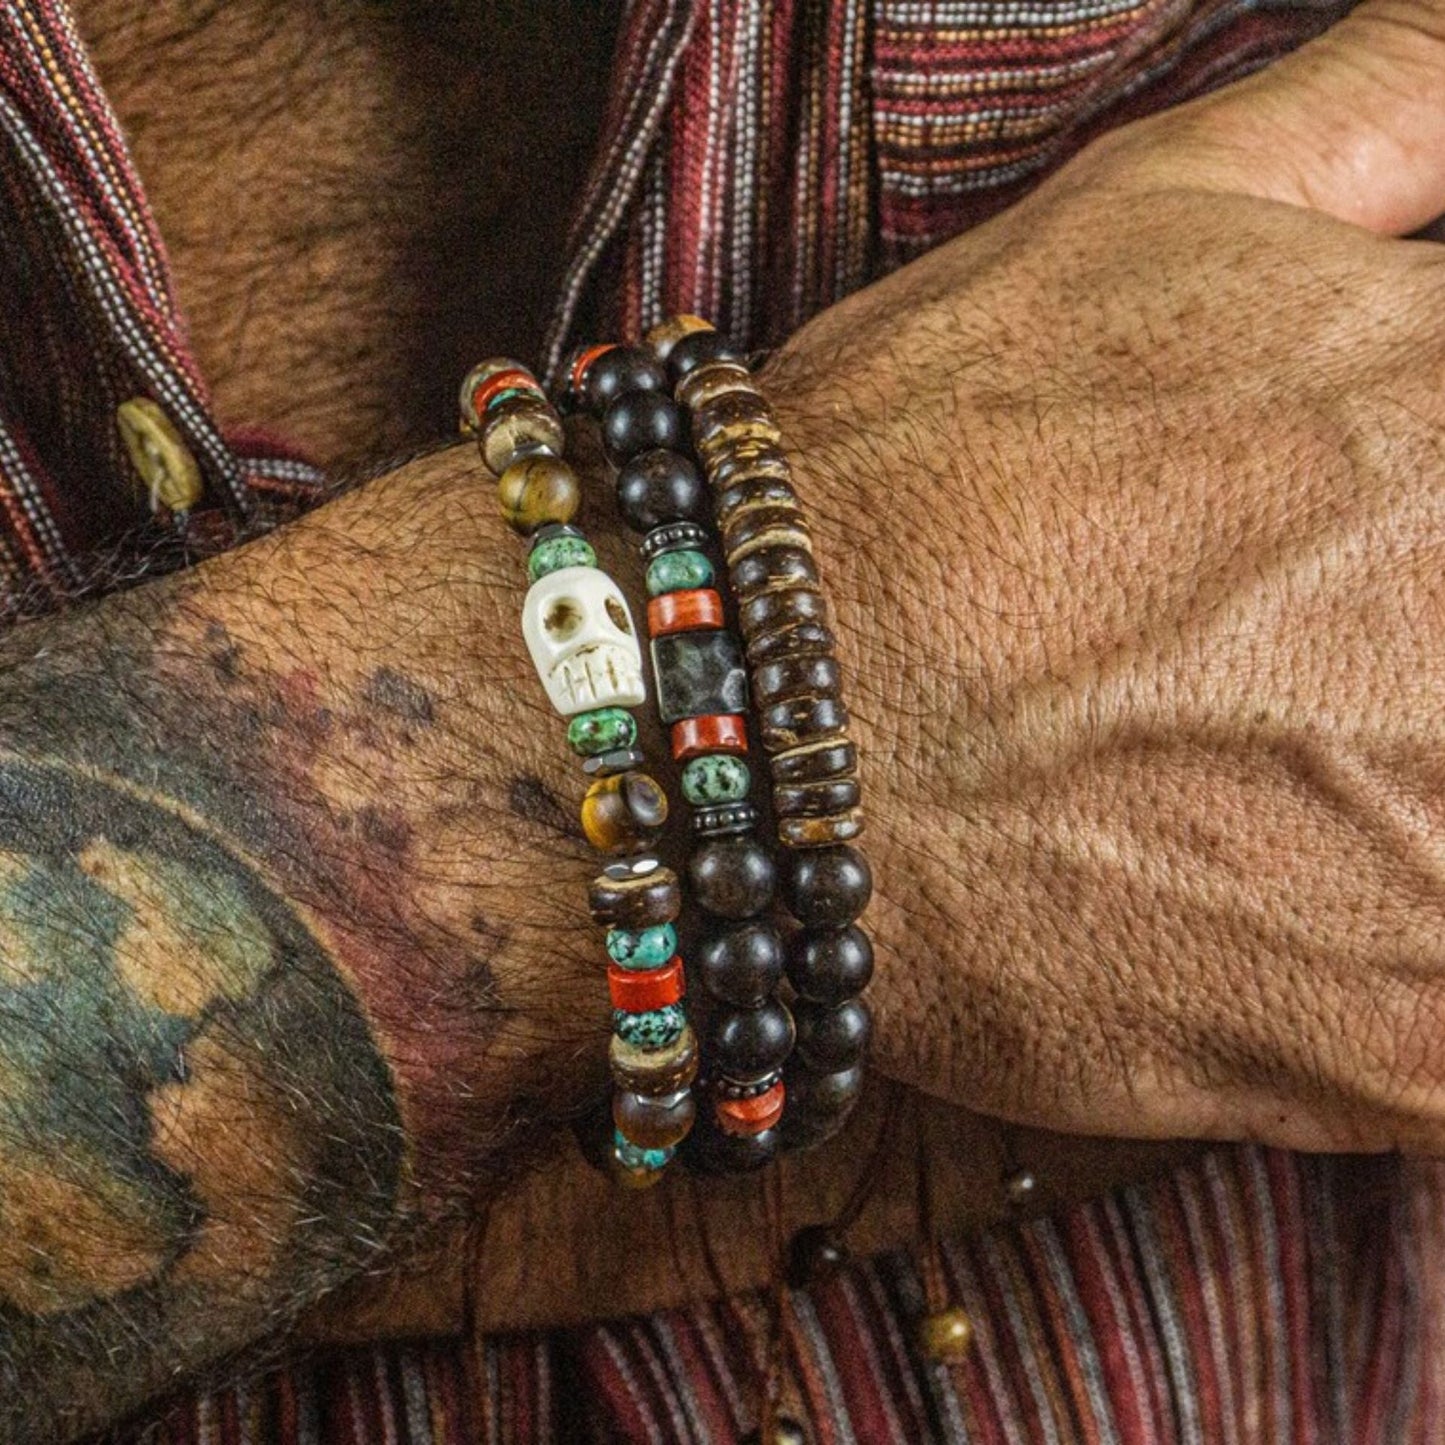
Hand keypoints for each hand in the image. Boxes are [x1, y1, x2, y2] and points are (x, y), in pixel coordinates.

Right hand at [771, 0, 1444, 1152]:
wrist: (733, 723)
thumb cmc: (920, 468)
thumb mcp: (1157, 213)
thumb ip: (1387, 105)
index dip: (1416, 547)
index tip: (1358, 571)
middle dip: (1406, 670)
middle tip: (1282, 682)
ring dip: (1404, 832)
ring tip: (1255, 788)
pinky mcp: (1402, 1052)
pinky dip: (1396, 996)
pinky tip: (1282, 926)